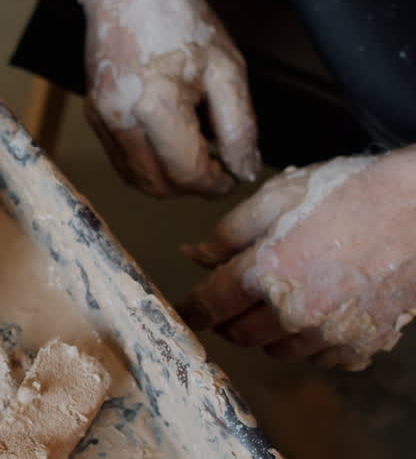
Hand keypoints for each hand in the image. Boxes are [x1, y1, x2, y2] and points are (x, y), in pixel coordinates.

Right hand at [61, 0, 260, 196]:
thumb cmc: (178, 18)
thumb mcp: (226, 69)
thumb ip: (238, 126)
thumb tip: (243, 169)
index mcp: (157, 107)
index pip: (188, 173)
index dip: (216, 183)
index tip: (234, 174)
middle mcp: (121, 119)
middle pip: (156, 185)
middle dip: (191, 187)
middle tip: (218, 168)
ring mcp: (101, 118)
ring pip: (135, 177)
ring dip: (168, 179)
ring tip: (196, 153)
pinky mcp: (93, 114)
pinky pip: (121, 157)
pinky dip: (148, 162)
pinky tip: (170, 139)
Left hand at [177, 149, 415, 369]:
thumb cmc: (349, 193)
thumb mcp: (277, 196)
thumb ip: (229, 232)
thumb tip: (195, 255)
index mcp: (265, 273)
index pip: (210, 305)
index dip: (191, 308)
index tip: (185, 309)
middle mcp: (294, 313)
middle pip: (241, 334)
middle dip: (228, 319)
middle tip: (233, 298)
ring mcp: (332, 334)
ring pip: (280, 351)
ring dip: (268, 333)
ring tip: (277, 302)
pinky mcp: (366, 344)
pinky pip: (323, 359)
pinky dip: (312, 344)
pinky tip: (317, 316)